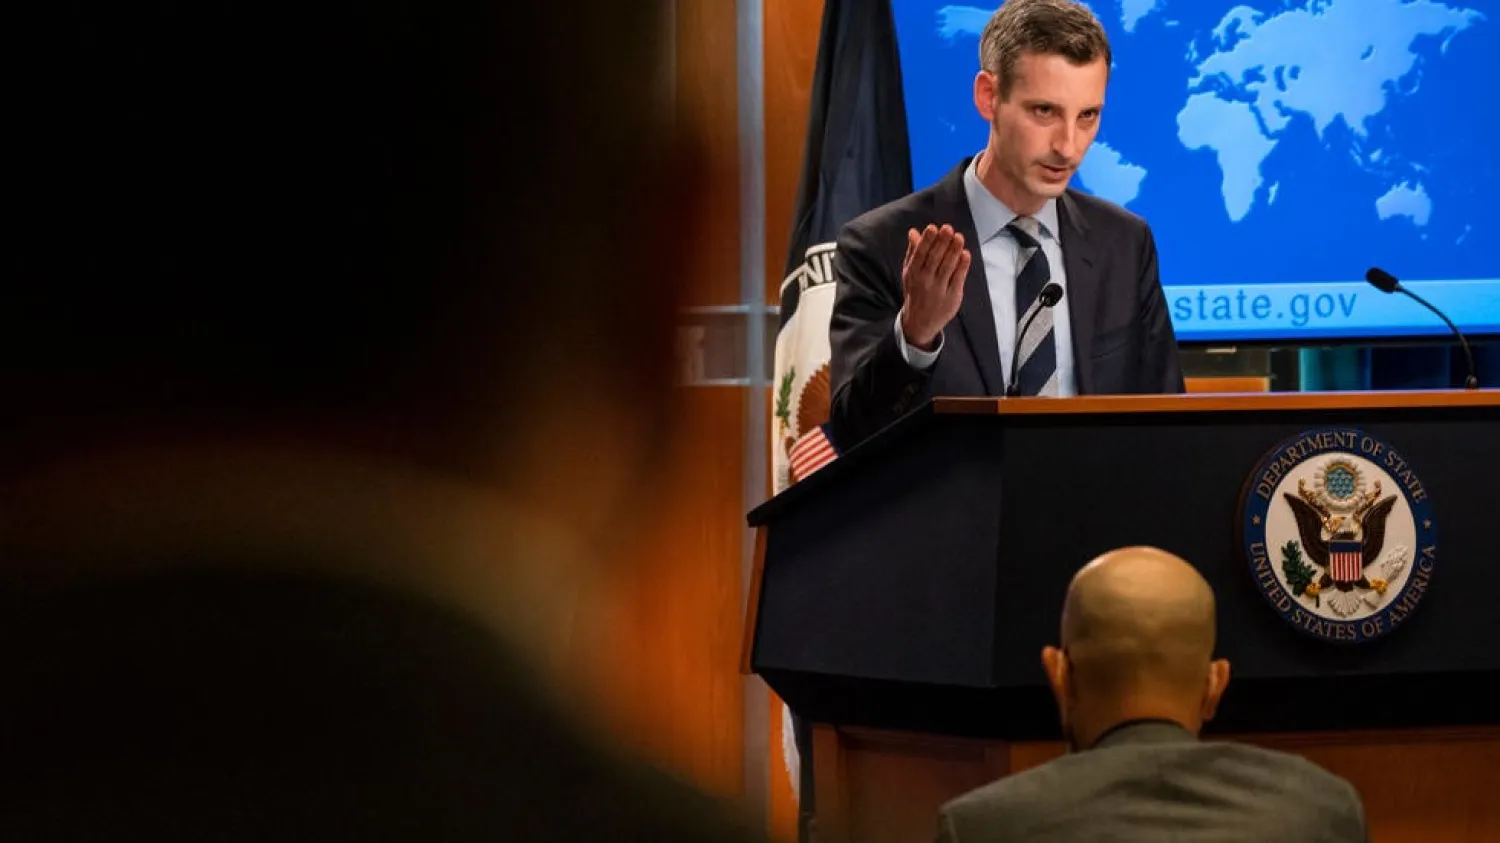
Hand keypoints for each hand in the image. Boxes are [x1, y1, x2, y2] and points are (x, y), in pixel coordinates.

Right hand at [899, 224, 968, 350]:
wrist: (920, 321)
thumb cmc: (916, 290)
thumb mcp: (909, 272)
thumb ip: (913, 251)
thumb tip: (913, 231)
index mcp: (913, 273)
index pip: (920, 254)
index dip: (927, 240)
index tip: (933, 228)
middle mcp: (925, 281)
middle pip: (935, 259)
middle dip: (942, 243)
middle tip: (949, 229)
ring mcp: (939, 289)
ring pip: (947, 267)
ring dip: (954, 251)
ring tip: (959, 237)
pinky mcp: (952, 296)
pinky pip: (958, 279)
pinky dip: (962, 266)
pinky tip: (966, 254)